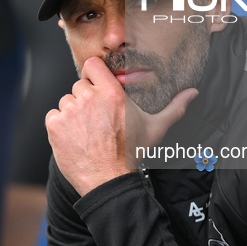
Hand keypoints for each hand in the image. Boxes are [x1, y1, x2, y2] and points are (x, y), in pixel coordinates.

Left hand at [46, 57, 197, 195]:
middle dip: (85, 99)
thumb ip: (174, 107)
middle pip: (79, 85)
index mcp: (112, 93)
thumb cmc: (131, 154)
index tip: (97, 86)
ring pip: (66, 101)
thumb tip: (192, 93)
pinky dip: (60, 125)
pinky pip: (53, 115)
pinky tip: (74, 137)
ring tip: (86, 131)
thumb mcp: (155, 128)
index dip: (94, 74)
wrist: (107, 180)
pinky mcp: (55, 125)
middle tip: (96, 118)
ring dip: (72, 113)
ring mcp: (70, 111)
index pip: (92, 65)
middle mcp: (89, 98)